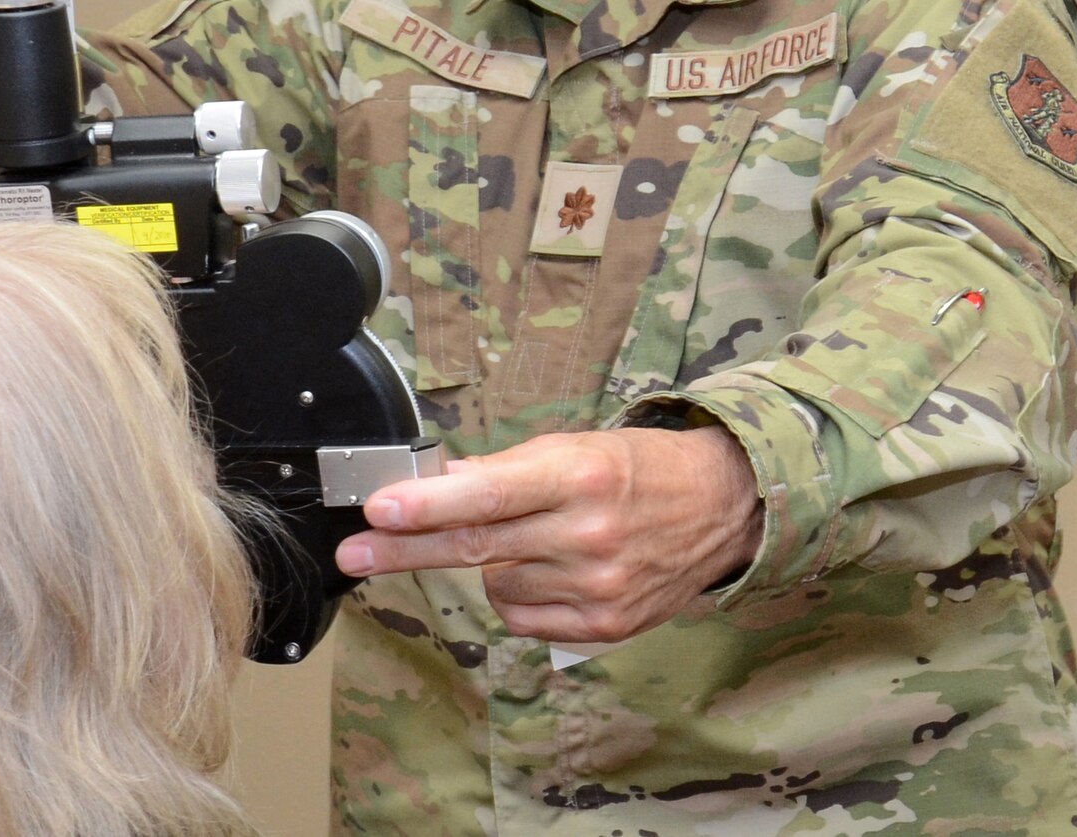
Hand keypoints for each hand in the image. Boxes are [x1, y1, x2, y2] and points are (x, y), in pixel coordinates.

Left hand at [335, 426, 762, 643]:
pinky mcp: (605, 628)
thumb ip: (505, 470)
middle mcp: (589, 534)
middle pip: (477, 547)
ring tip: (536, 538)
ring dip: (492, 563)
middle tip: (354, 551)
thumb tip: (437, 482)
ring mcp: (598, 588)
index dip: (430, 505)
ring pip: (495, 585)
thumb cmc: (640, 470)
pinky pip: (523, 618)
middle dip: (406, 549)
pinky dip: (518, 595)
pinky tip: (549, 570)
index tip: (381, 507)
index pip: (491, 494)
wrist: (722, 509)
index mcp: (580, 476)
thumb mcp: (575, 448)